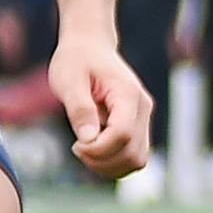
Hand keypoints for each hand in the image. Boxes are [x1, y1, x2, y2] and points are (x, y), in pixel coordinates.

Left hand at [48, 31, 154, 181]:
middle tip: (77, 148)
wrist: (89, 46)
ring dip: (109, 166)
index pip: (122, 134)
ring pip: (137, 160)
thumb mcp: (68, 80)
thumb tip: (88, 139)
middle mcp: (142, 108)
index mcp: (127, 94)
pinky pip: (133, 156)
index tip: (75, 145)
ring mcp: (143, 118)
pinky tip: (93, 150)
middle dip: (102, 160)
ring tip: (85, 150)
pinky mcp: (137, 126)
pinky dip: (114, 162)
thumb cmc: (76, 61)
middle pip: (132, 153)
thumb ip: (79, 109)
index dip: (98, 149)